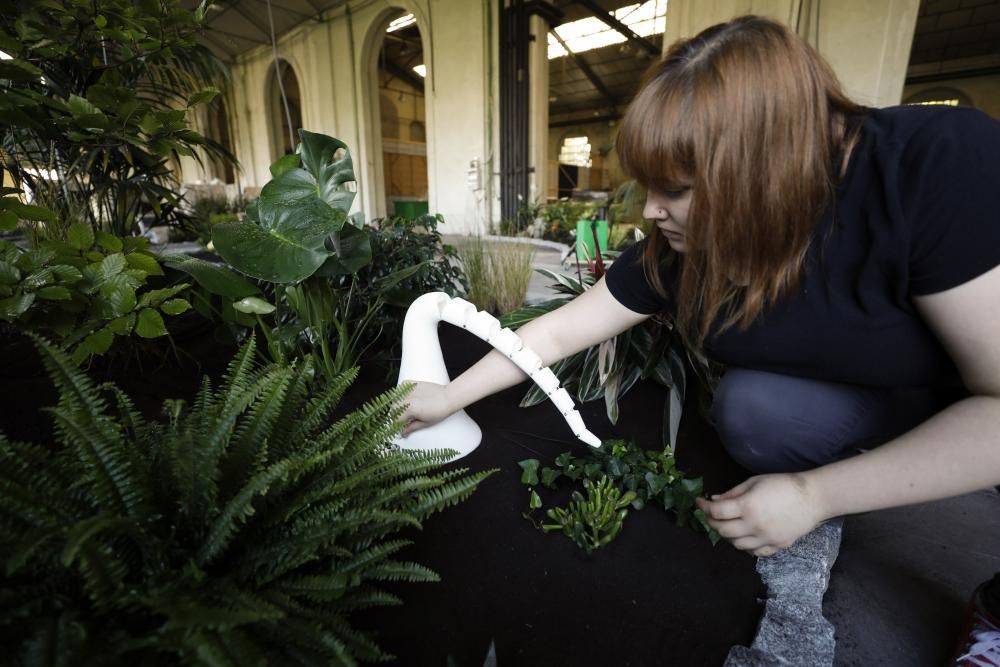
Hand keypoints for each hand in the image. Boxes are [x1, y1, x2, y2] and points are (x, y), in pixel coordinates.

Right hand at [399, 381, 454, 435]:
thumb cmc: (439, 411)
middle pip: (393, 409)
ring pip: (395, 398)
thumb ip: (411, 428)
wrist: (448, 397)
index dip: (398, 426)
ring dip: (398, 404)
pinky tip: (408, 397)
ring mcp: (409, 389)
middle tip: (405, 419)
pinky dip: (401, 392)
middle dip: (397, 415)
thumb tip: (402, 433)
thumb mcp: (425, 423)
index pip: (396, 420)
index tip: (401, 428)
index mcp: (409, 409)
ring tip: (407, 409)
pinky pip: (401, 387)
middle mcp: (406, 398)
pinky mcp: (412, 383)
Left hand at [696, 473, 826, 556]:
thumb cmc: (783, 484)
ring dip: (727, 536)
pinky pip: (754, 553)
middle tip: (711, 515)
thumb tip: (714, 501)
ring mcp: (765, 539)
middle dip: (712, 522)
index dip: (704, 507)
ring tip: (728, 525)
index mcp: (748, 507)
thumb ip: (733, 493)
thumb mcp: (754, 482)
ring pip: (736, 545)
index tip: (699, 503)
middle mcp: (754, 526)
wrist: (813, 498)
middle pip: (723, 531)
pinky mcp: (776, 547)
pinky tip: (745, 536)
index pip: (717, 512)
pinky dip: (745, 546)